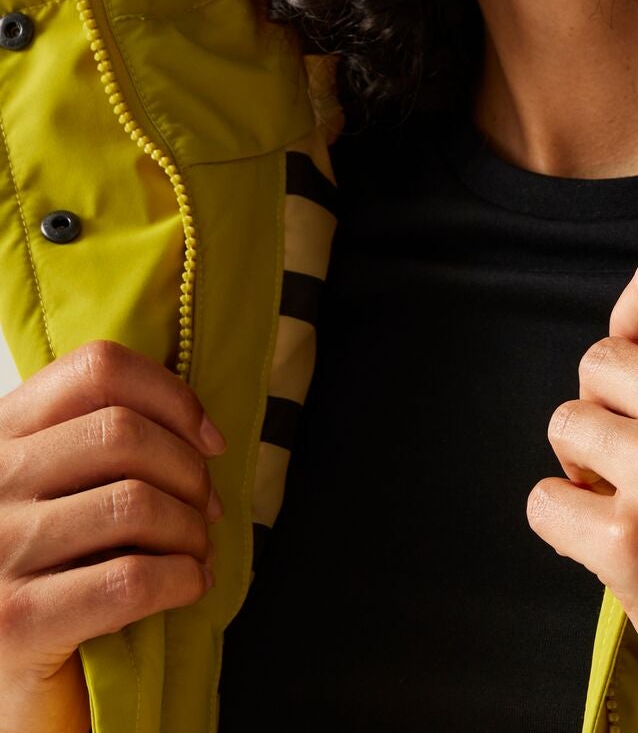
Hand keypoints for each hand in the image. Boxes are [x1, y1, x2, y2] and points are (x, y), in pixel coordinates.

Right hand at [0, 340, 223, 732]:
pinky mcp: (14, 622)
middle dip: (189, 472)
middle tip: (208, 508)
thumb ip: (99, 440)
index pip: (97, 370)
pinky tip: (188, 585)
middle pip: (124, 434)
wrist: (6, 677)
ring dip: (191, 530)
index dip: (171, 396)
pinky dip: (181, 579)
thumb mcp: (57, 486)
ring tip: (196, 550)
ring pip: (135, 504)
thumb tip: (202, 433)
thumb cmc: (46, 566)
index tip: (208, 438)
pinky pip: (130, 578)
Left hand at [526, 250, 637, 732]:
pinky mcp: (627, 543)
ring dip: (585, 464)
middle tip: (636, 449)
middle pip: (598, 360)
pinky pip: (544, 501)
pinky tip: (606, 538)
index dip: (633, 310)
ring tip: (630, 497)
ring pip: (566, 425)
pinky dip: (563, 521)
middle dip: (607, 405)